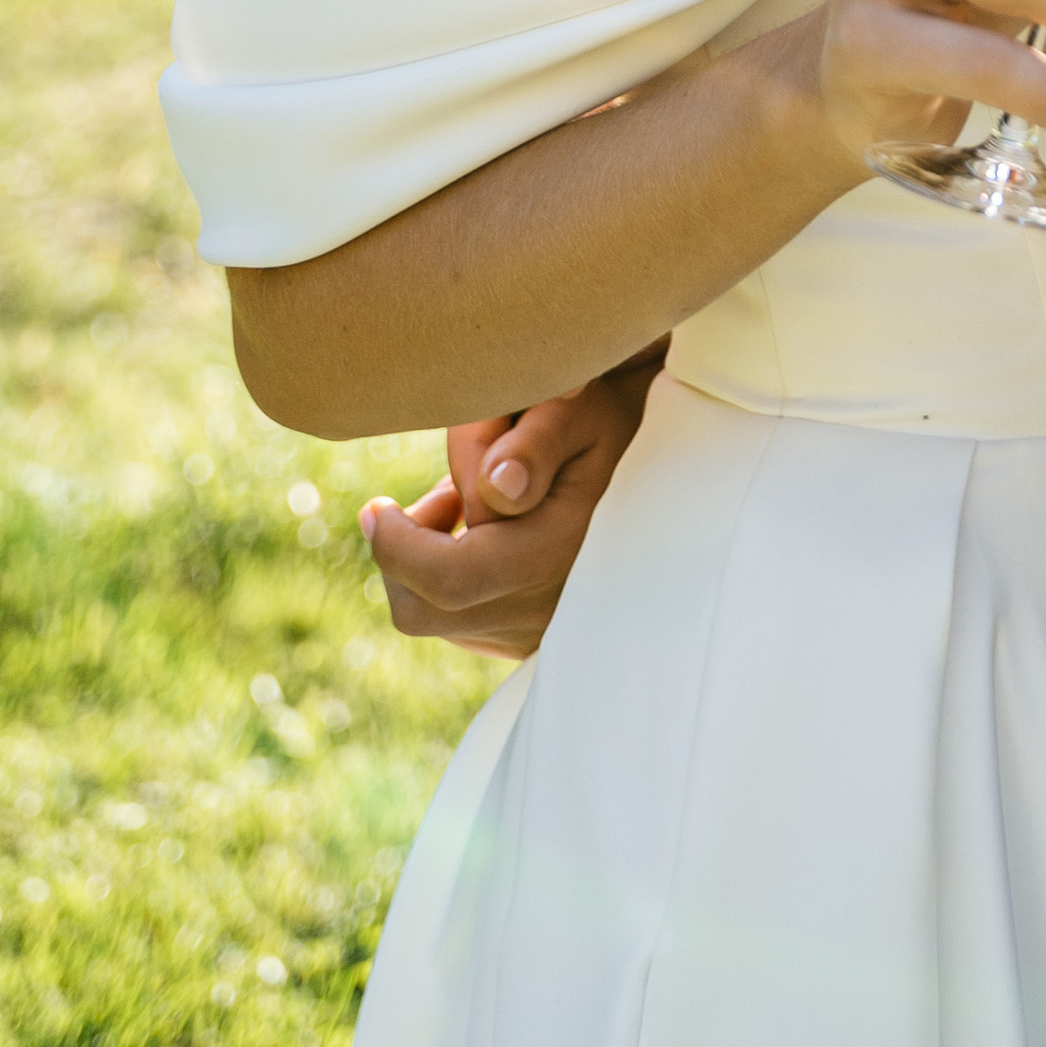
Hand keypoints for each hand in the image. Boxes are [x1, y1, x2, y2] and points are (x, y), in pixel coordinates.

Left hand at [360, 349, 661, 658]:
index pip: (445, 580)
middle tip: (399, 504)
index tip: (374, 507)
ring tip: (455, 504)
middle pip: (425, 611)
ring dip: (426, 564)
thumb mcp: (586, 407)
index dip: (393, 547)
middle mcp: (549, 610)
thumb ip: (535, 440)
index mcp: (557, 554)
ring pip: (441, 621)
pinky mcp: (536, 639)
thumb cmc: (620, 420)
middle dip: (400, 556)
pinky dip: (452, 581)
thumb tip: (492, 488)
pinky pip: (466, 624)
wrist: (672, 466)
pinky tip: (482, 532)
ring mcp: (543, 633)